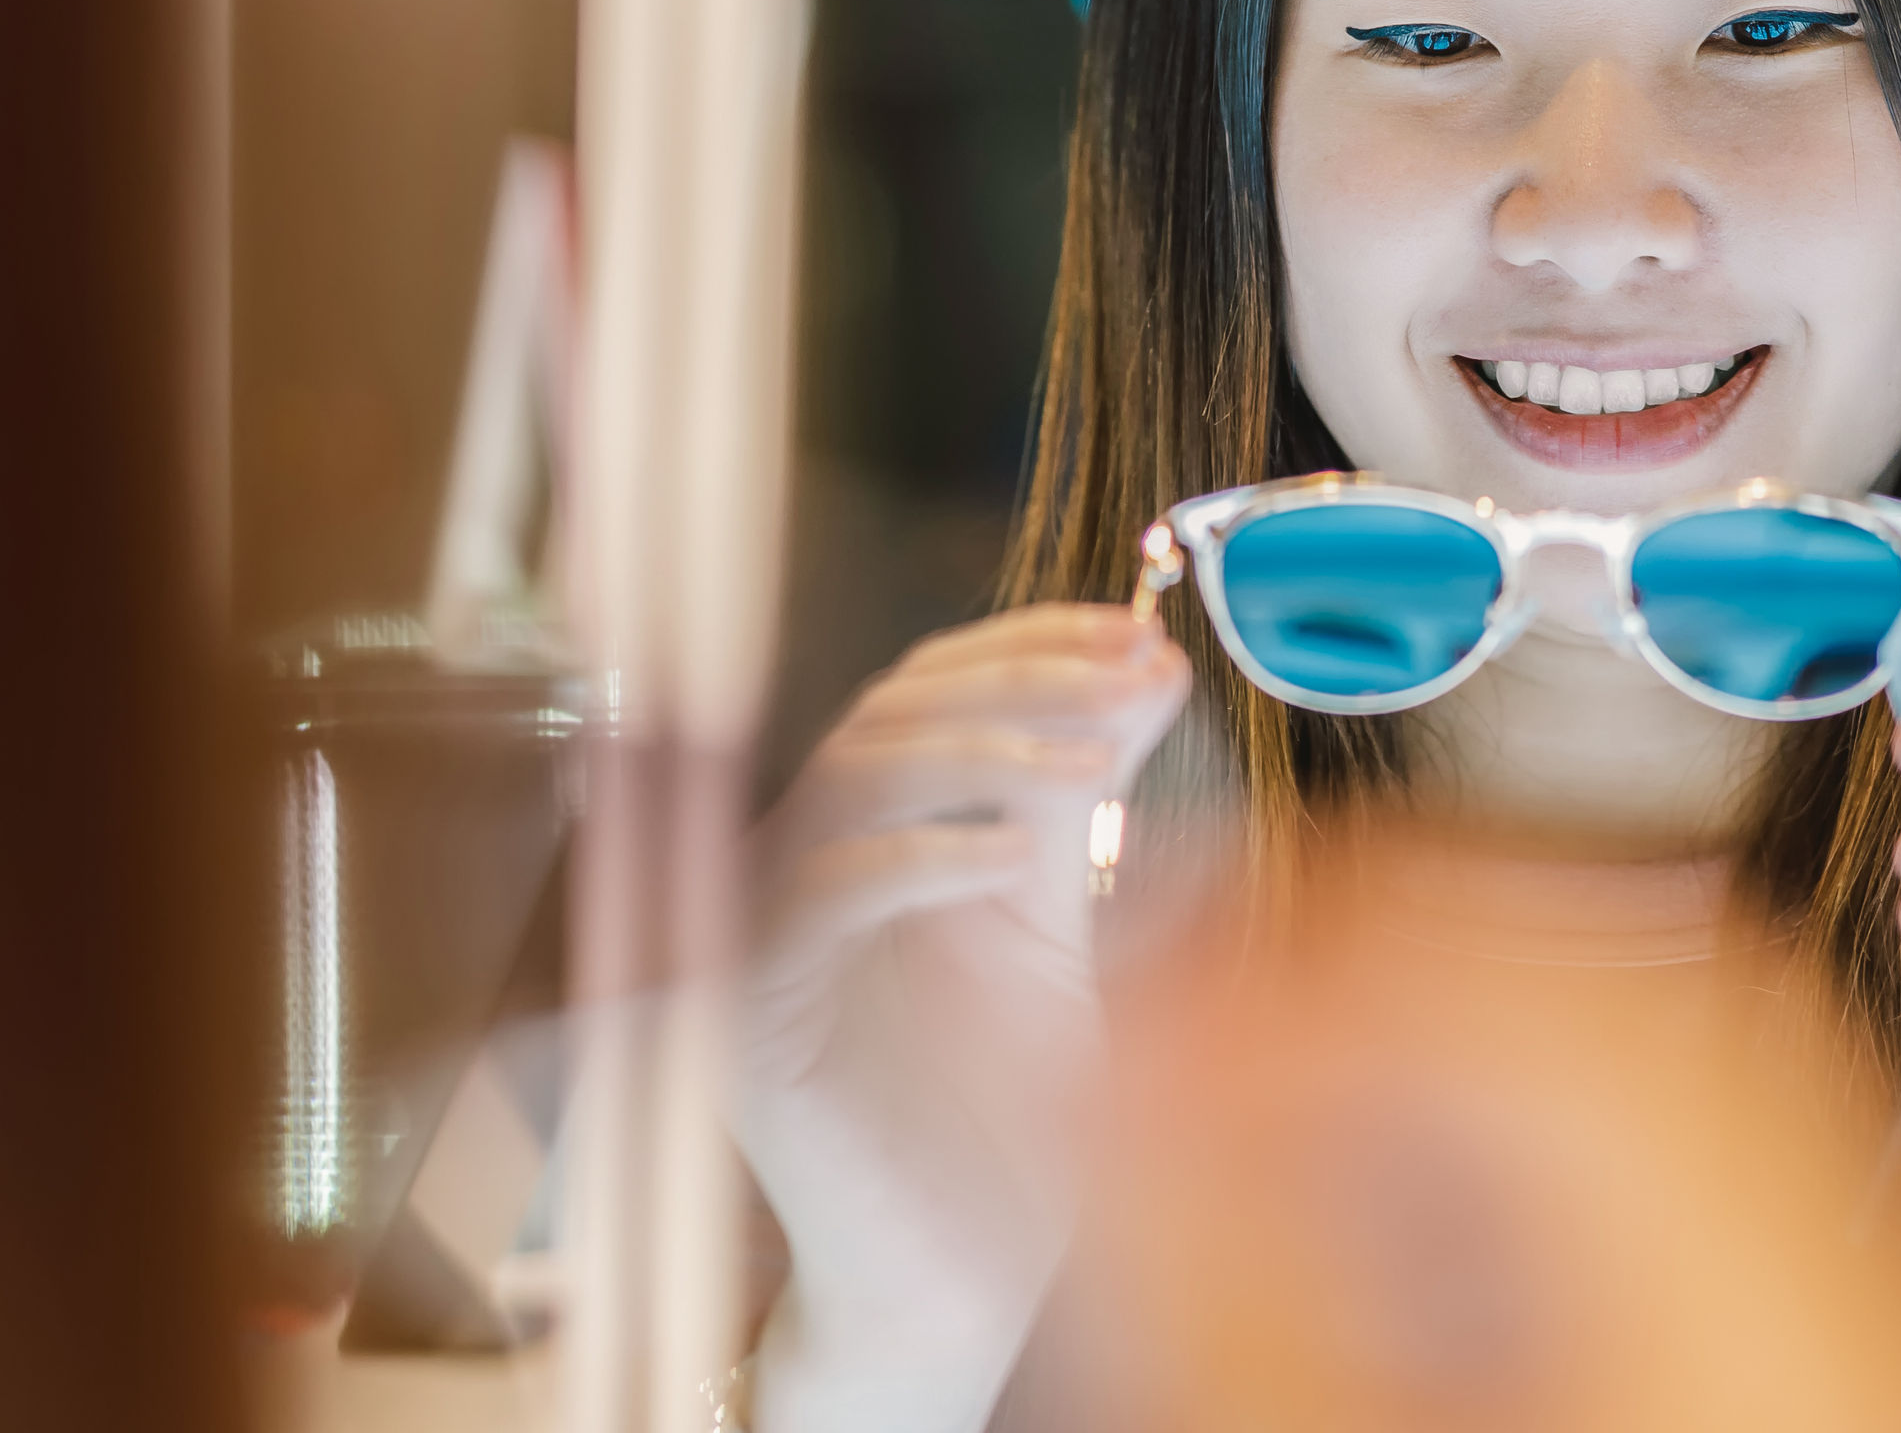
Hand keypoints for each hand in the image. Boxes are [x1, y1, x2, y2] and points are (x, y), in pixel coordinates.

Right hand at [738, 604, 1191, 1432]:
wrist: (958, 1270)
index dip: (1027, 642)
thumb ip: (1080, 796)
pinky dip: (917, 861)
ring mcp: (762, 925)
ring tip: (1093, 765)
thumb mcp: (1056, 920)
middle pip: (888, 710)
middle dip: (1016, 680)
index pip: (928, 684)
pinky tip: (1008, 857)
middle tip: (1128, 672)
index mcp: (867, 826)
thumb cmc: (1007, 1111)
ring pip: (848, 780)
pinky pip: (818, 894)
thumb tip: (1150, 661)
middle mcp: (801, 855)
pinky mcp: (750, 1006)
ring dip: (977, 753)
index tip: (1137, 631)